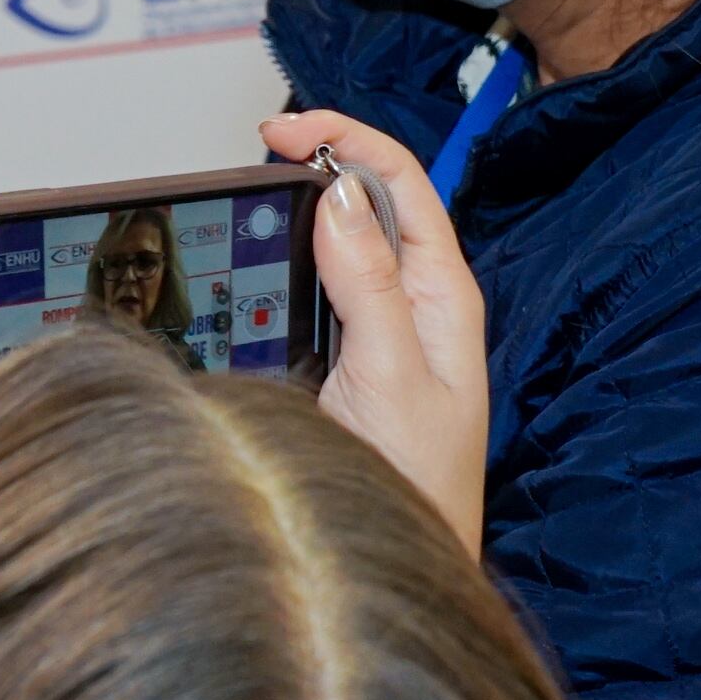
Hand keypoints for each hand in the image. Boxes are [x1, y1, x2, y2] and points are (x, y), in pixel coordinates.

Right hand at [261, 109, 490, 551]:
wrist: (399, 569)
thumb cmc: (417, 488)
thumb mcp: (391, 377)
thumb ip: (369, 286)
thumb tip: (339, 195)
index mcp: (442, 294)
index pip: (401, 183)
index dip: (347, 139)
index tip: (284, 131)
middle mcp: (416, 302)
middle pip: (373, 199)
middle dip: (320, 157)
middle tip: (261, 144)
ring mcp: (383, 328)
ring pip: (345, 239)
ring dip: (303, 203)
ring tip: (258, 180)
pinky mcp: (351, 356)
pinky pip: (322, 284)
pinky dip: (290, 253)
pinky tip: (261, 251)